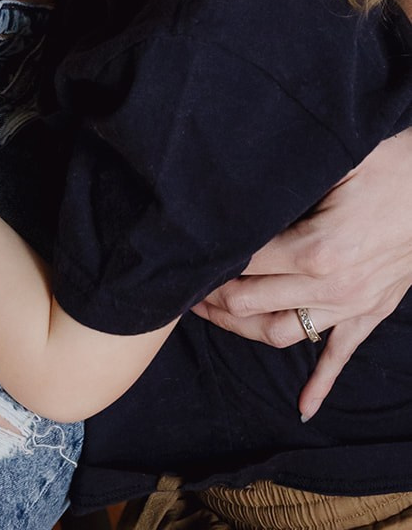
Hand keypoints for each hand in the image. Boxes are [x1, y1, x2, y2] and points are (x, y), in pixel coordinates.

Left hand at [193, 131, 411, 417]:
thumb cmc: (389, 168)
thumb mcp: (334, 164)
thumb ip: (286, 179)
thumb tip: (242, 176)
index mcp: (314, 248)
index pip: (244, 264)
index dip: (210, 262)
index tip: (183, 255)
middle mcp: (329, 286)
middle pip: (252, 303)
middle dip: (213, 298)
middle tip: (183, 287)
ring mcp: (350, 305)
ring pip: (282, 334)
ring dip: (243, 330)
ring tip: (213, 317)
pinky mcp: (369, 313)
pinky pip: (339, 356)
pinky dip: (320, 384)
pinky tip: (304, 408)